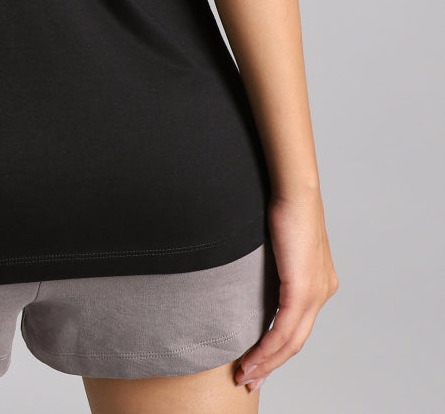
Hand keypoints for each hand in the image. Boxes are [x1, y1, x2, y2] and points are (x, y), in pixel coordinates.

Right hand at [235, 187, 338, 393]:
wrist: (295, 189)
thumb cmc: (281, 206)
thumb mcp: (278, 244)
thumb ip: (273, 265)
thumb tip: (250, 274)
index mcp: (318, 282)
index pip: (298, 326)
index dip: (277, 348)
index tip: (257, 362)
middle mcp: (322, 292)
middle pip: (296, 341)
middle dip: (270, 364)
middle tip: (249, 379)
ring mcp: (315, 293)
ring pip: (291, 341)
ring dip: (266, 362)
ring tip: (245, 374)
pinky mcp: (303, 289)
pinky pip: (284, 330)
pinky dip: (267, 348)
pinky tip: (253, 358)